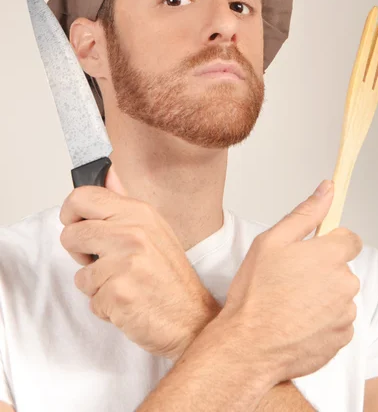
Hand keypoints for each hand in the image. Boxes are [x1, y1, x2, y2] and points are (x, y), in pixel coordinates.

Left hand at [59, 165, 219, 361]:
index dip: (70, 213)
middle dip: (78, 253)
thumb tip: (107, 175)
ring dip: (96, 286)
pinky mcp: (119, 293)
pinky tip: (128, 302)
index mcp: (139, 213)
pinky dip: (105, 307)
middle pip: (72, 233)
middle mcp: (132, 232)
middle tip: (101, 262)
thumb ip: (125, 206)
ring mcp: (126, 262)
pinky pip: (91, 299)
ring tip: (124, 285)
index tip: (77, 226)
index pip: (83, 196)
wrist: (191, 318)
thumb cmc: (171, 278)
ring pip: (80, 273)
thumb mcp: (154, 230)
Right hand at [217, 180, 362, 384]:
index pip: (350, 239)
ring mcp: (345, 314)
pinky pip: (337, 321)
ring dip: (322, 296)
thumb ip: (305, 213)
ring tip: (289, 303)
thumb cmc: (256, 292)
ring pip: (339, 296)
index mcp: (330, 255)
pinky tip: (296, 322)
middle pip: (342, 268)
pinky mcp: (342, 339)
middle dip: (322, 270)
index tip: (311, 251)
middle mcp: (345, 283)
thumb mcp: (271, 241)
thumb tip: (327, 189)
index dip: (330, 242)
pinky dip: (322, 321)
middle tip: (289, 279)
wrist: (250, 345)